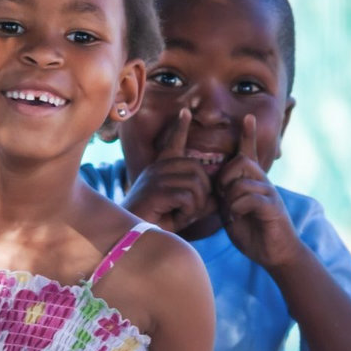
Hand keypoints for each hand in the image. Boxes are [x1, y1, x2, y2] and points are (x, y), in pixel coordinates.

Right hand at [122, 109, 214, 232]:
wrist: (132, 238)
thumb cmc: (157, 224)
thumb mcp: (182, 210)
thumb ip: (200, 202)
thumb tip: (218, 197)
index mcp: (161, 170)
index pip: (173, 144)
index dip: (180, 128)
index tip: (185, 112)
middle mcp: (158, 169)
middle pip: (199, 170)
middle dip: (202, 193)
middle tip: (188, 210)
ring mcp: (156, 178)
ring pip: (196, 184)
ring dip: (194, 206)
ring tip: (179, 215)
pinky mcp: (156, 190)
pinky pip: (188, 197)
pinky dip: (187, 213)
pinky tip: (174, 219)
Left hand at [217, 115, 300, 267]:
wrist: (275, 253)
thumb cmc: (252, 232)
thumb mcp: (233, 212)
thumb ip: (226, 196)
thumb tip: (216, 185)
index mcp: (253, 182)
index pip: (250, 153)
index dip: (248, 135)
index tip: (248, 117)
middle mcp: (263, 183)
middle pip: (240, 162)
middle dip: (225, 178)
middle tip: (222, 197)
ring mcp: (270, 194)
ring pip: (241, 182)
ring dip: (230, 199)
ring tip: (232, 214)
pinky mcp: (272, 208)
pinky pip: (249, 199)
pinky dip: (238, 208)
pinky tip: (237, 217)